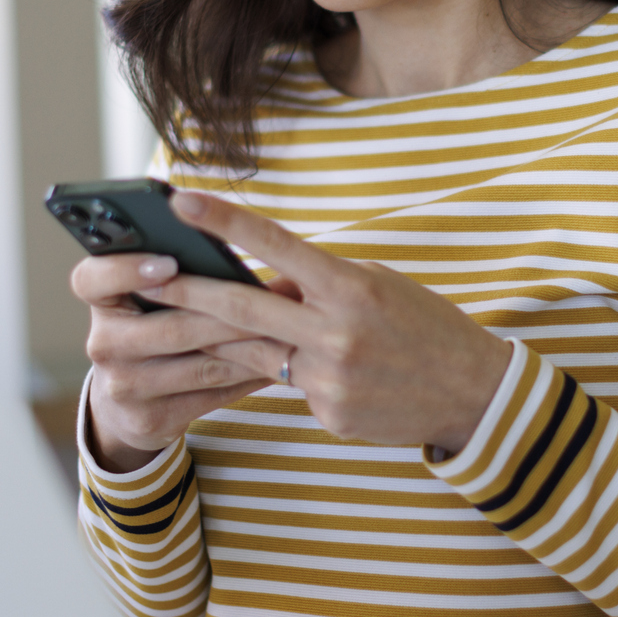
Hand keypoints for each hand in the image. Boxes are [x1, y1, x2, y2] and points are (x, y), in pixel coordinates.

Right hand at [69, 250, 299, 471]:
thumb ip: (180, 270)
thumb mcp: (150, 298)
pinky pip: (213, 393)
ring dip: (252, 346)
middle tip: (278, 298)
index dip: (127, 269)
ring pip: (202, 363)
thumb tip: (251, 237)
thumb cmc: (154, 326)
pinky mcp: (150, 419)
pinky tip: (281, 361)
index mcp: (100, 301)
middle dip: (231, 312)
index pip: (92, 279)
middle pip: (172, 326)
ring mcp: (124, 386)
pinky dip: (250, 375)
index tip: (169, 262)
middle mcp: (103, 344)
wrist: (129, 404)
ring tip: (293, 329)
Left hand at [137, 190, 512, 454]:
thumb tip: (265, 285)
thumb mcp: (379, 286)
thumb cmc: (426, 325)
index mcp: (352, 288)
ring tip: (185, 321)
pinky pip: (292, 387)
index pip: (276, 245)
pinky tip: (321, 369)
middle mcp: (337, 334)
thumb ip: (319, 284)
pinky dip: (293, 372)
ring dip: (219, 337)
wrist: (475, 394)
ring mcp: (330, 381)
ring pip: (254, 353)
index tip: (181, 200)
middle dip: (186, 292)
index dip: (225, 222)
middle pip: (242, 309)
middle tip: (142, 276)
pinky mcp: (330, 416)